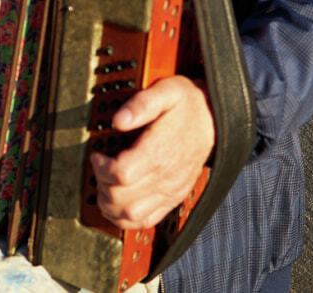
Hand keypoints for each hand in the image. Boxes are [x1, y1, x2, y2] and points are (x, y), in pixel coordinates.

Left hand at [88, 75, 214, 228]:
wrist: (214, 121)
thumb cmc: (188, 105)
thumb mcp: (167, 91)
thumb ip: (141, 104)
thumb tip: (118, 120)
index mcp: (159, 151)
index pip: (121, 174)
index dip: (101, 166)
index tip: (98, 154)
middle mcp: (165, 176)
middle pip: (121, 198)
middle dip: (101, 185)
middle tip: (100, 169)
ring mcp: (170, 191)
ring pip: (132, 215)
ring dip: (110, 206)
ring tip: (105, 187)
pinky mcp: (173, 198)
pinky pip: (147, 220)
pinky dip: (127, 219)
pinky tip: (117, 205)